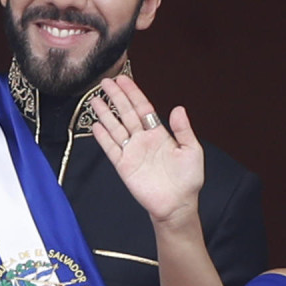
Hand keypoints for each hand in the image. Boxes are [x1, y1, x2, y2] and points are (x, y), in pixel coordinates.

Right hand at [90, 75, 203, 225]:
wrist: (177, 205)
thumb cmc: (188, 180)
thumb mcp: (192, 151)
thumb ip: (184, 130)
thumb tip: (178, 108)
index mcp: (159, 133)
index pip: (143, 108)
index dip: (133, 93)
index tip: (123, 79)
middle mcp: (143, 139)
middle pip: (125, 113)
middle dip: (116, 97)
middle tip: (105, 82)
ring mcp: (132, 152)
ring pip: (115, 127)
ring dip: (105, 113)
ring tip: (94, 99)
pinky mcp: (124, 166)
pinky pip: (111, 148)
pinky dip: (103, 137)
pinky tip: (96, 125)